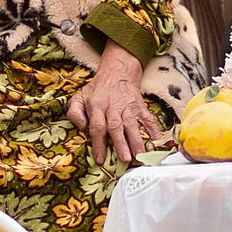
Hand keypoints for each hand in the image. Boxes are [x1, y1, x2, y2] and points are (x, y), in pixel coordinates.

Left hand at [67, 51, 159, 165]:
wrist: (117, 72)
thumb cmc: (97, 90)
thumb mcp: (79, 97)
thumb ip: (74, 112)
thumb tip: (82, 128)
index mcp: (97, 106)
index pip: (97, 127)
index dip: (99, 144)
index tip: (100, 159)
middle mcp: (113, 107)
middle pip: (116, 127)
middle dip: (121, 144)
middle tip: (126, 159)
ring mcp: (128, 107)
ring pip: (132, 124)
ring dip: (137, 140)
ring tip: (140, 155)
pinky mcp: (139, 106)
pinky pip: (148, 119)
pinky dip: (154, 130)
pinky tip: (157, 142)